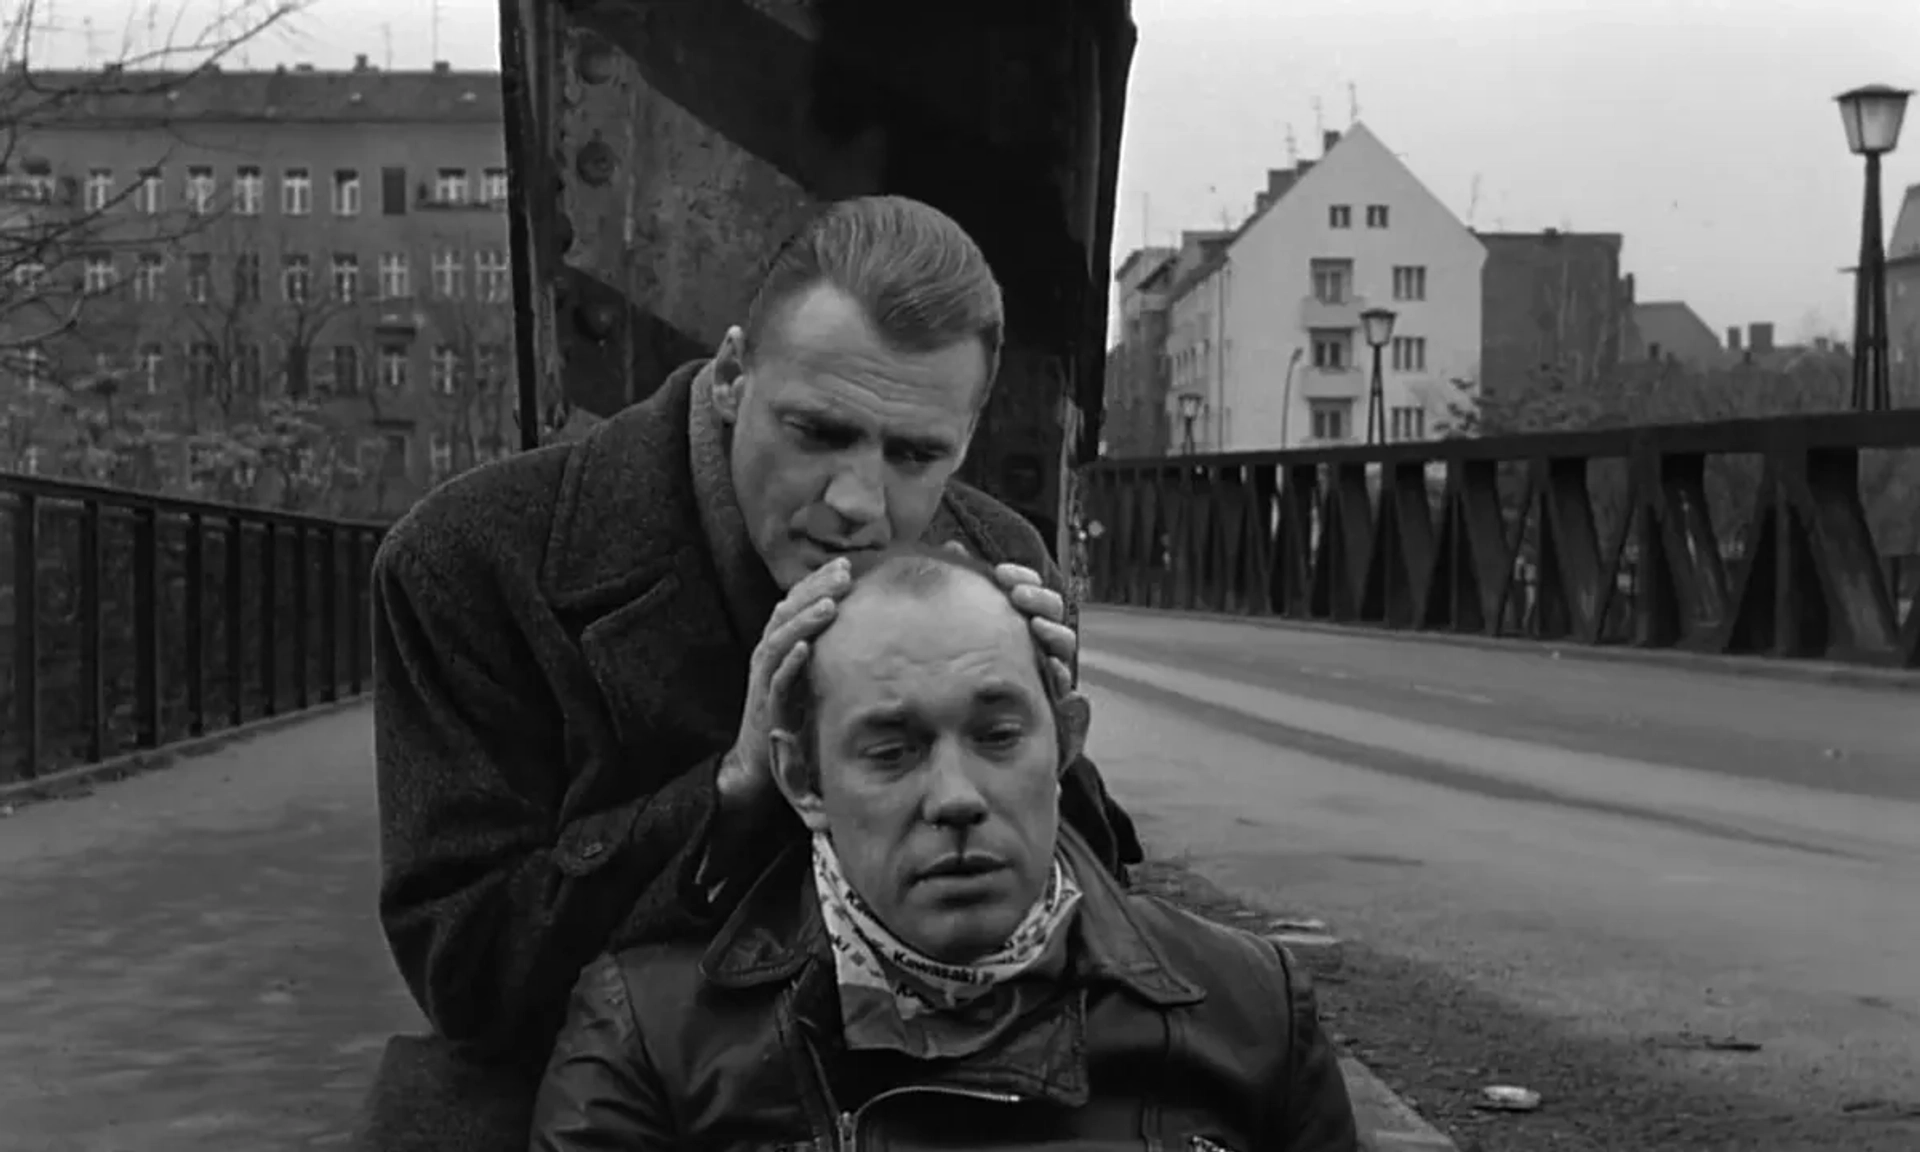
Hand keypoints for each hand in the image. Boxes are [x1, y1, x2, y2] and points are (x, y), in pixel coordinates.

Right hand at [718, 556, 853, 808]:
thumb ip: (822, 648)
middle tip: (843, 573)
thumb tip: (856, 623)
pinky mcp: (766, 706)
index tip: (846, 565)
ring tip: (830, 605)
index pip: (795, 602)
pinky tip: (805, 648)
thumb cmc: (790, 714)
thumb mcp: (809, 674)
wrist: (758, 761)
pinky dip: (790, 662)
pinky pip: (776, 681)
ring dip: (804, 620)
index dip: (817, 582)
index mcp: (778, 643)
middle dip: (815, 589)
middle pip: (787, 611)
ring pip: (779, 640)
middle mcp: (767, 655)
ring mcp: (764, 679)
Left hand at [944, 542, 1075, 693]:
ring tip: (1035, 626)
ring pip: (1063, 641)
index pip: (1030, 584)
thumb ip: (964, 580)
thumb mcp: (961, 609)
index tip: (1000, 573)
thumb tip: (953, 547)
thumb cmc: (964, 646)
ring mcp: (1047, 659)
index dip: (1021, 575)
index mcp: (1021, 609)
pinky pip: (1063, 681)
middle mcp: (1038, 631)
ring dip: (1053, 631)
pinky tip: (1050, 666)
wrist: (957, 699)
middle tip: (1017, 595)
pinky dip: (1060, 673)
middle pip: (1052, 607)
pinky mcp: (1047, 689)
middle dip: (1039, 598)